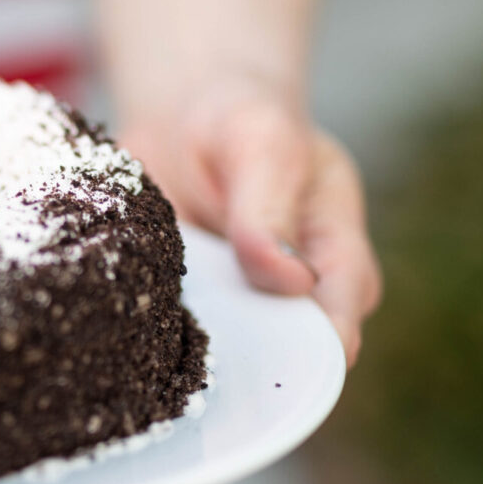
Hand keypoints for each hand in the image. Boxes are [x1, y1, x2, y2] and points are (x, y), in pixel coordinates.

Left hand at [120, 78, 381, 365]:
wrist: (181, 117)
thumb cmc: (239, 119)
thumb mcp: (261, 144)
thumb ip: (270, 210)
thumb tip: (294, 281)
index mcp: (336, 245)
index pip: (346, 302)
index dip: (328, 337)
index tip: (297, 363)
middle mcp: (298, 287)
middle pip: (297, 346)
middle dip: (264, 363)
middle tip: (220, 366)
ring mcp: (245, 303)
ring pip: (239, 354)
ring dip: (209, 359)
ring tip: (171, 355)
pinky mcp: (196, 307)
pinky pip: (184, 339)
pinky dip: (163, 340)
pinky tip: (136, 337)